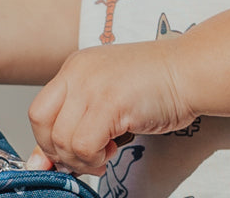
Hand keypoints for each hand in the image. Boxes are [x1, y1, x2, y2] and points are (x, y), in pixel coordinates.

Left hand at [26, 41, 192, 174]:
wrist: (190, 69)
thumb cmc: (155, 85)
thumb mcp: (105, 97)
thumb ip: (74, 122)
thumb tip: (40, 163)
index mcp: (76, 66)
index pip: (39, 111)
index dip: (48, 141)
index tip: (69, 154)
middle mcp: (79, 70)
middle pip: (41, 124)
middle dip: (60, 151)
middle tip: (89, 155)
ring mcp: (93, 84)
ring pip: (61, 140)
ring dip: (82, 158)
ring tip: (107, 150)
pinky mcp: (110, 101)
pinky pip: (83, 146)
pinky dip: (96, 157)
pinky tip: (115, 147)